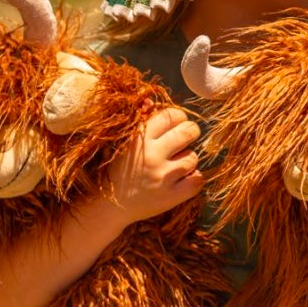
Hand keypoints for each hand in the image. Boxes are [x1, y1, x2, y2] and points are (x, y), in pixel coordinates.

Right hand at [107, 106, 203, 223]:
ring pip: (193, 157)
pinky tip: (181, 179)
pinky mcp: (170, 197)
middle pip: (189, 132)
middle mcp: (151, 155)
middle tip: (185, 138)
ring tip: (175, 165)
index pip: (172, 115)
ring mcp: (162, 177)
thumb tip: (151, 100)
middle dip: (190, 133)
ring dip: (188, 159)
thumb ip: (139, 120)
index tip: (176, 124)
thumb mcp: (124, 143)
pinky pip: (198, 180)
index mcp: (139, 138)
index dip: (178, 118)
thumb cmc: (118, 170)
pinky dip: (193, 179)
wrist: (109, 206)